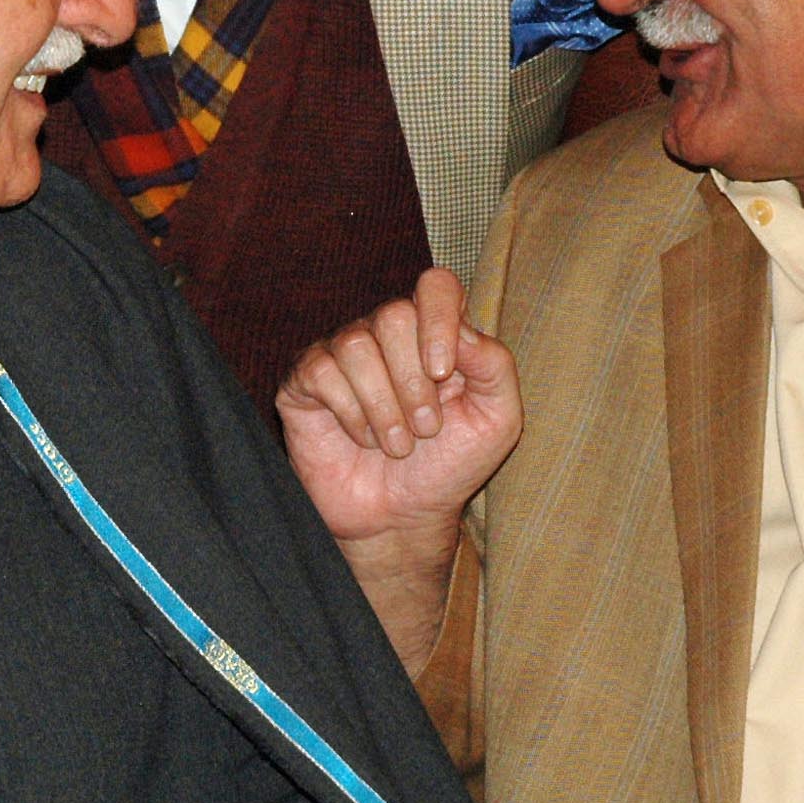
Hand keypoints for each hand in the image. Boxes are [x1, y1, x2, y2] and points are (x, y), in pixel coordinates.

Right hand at [278, 270, 520, 665]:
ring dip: (384, 408)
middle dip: (413, 384)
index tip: (442, 373)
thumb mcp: (497, 421)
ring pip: (356, 345)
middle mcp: (387, 333)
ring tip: (397, 445)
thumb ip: (495, 366)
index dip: (439, 318)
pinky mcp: (306, 381)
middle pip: (393, 316)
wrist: (403, 517)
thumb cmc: (451, 465)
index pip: (436, 285)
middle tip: (426, 430)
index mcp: (436, 332)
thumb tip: (459, 329)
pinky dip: (351, 415)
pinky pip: (322, 372)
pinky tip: (363, 439)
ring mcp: (343, 354)